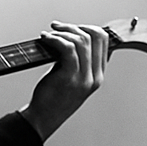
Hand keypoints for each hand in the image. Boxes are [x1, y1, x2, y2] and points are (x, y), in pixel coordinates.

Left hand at [19, 21, 110, 141]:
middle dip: (75, 26)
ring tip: (49, 34)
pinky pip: (67, 48)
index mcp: (98, 75)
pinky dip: (56, 39)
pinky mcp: (69, 77)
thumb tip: (74, 37)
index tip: (70, 28)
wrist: (42, 118)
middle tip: (57, 27)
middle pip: (95, 36)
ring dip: (62, 32)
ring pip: (81, 40)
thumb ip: (78, 61)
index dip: (87, 28)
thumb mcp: (72, 78)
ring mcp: (84, 78)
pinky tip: (45, 39)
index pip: (104, 41)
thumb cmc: (53, 98)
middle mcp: (94, 76)